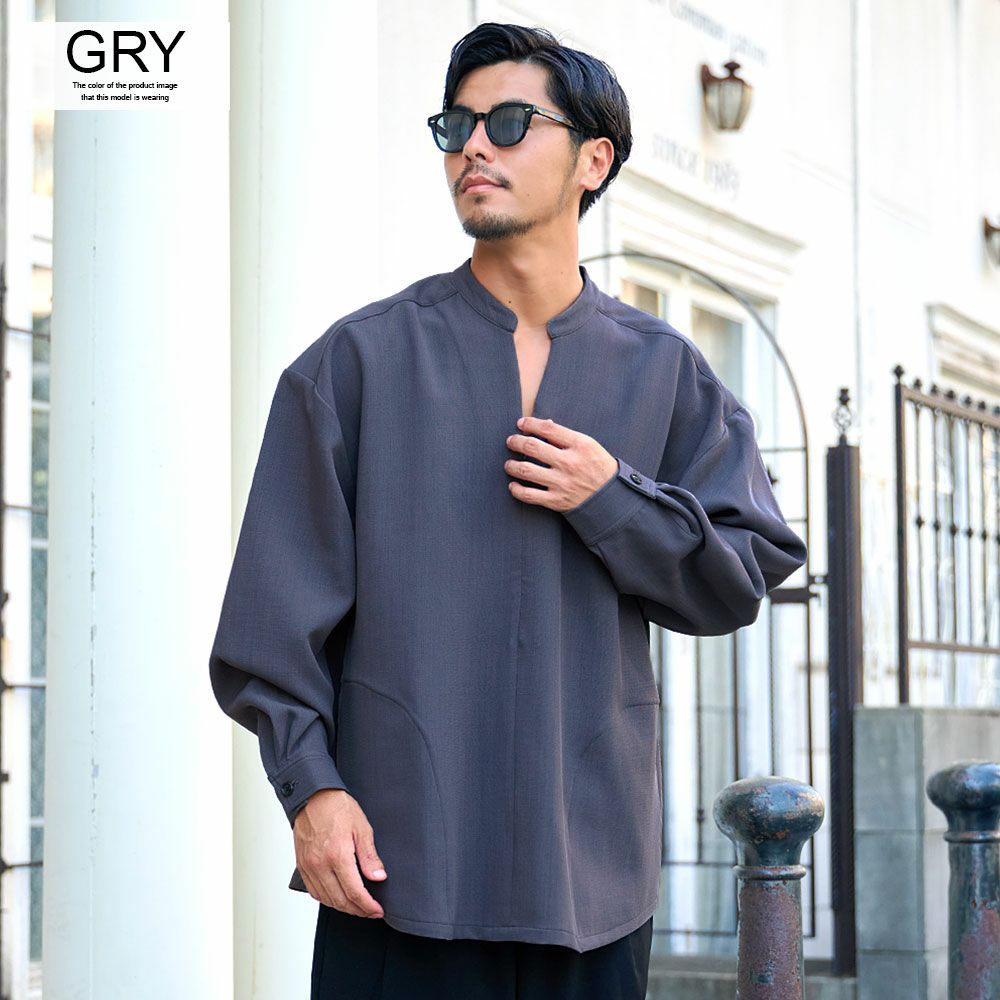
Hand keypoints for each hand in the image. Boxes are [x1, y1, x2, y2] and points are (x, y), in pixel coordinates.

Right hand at [293, 788, 387, 918]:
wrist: (313, 796)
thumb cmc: (337, 807)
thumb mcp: (361, 828)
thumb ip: (369, 856)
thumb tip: (378, 877)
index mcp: (337, 855)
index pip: (354, 892)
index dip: (368, 906)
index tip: (377, 910)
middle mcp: (320, 864)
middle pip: (340, 900)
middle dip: (358, 910)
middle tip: (371, 911)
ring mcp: (309, 866)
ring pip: (326, 899)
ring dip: (343, 907)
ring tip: (357, 907)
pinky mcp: (302, 865)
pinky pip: (314, 891)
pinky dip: (327, 899)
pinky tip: (337, 897)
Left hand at [504, 416, 617, 511]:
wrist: (611, 498)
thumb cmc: (598, 467)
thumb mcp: (589, 446)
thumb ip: (566, 436)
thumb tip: (544, 424)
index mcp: (580, 445)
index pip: (548, 428)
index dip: (530, 423)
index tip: (521, 424)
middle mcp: (569, 463)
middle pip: (532, 447)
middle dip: (516, 442)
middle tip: (511, 441)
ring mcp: (562, 483)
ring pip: (526, 470)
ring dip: (512, 465)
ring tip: (509, 463)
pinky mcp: (557, 501)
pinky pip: (529, 495)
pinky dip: (516, 490)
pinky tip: (513, 485)